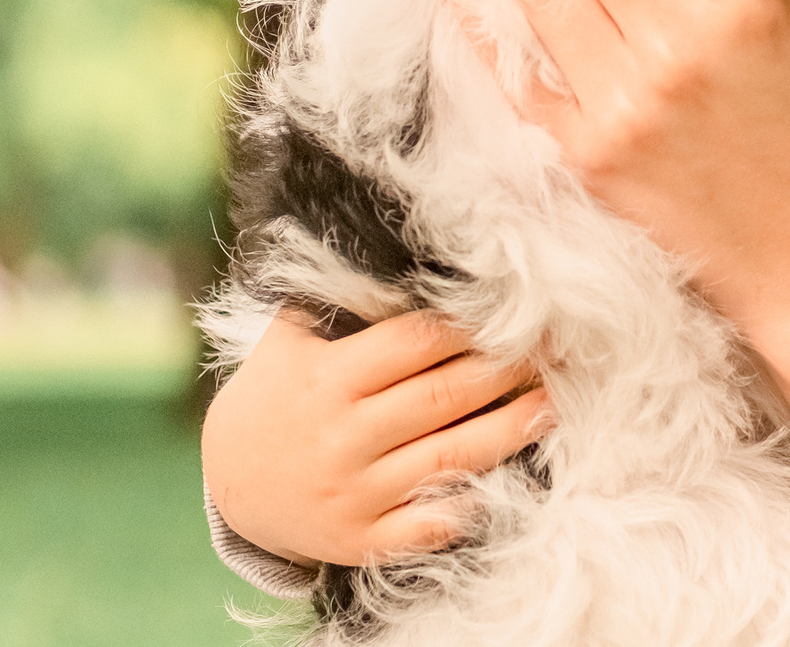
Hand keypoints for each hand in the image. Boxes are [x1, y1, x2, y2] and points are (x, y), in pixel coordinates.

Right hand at [201, 310, 549, 567]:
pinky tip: (513, 475)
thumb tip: (404, 249)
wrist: (231, 486)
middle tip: (557, 348)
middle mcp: (342, 438)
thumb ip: (342, 298)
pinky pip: (430, 522)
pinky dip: (472, 501)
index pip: (417, 342)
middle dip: (508, 369)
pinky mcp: (364, 541)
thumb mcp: (292, 338)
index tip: (521, 310)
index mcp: (328, 379)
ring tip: (553, 402)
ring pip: (451, 458)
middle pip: (446, 396)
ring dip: (511, 429)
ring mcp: (354, 495)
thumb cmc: (279, 394)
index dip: (474, 325)